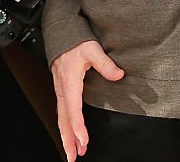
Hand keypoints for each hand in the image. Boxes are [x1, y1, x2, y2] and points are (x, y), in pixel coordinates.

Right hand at [51, 40, 124, 160]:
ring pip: (61, 117)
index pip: (73, 109)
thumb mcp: (92, 48)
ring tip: (73, 151)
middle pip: (63, 119)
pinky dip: (65, 125)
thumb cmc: (74, 39)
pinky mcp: (61, 88)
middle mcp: (62, 88)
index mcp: (69, 81)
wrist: (61, 31)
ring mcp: (60, 89)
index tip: (84, 139)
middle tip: (73, 156)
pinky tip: (71, 133)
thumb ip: (105, 63)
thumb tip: (119, 74)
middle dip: (68, 139)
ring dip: (67, 135)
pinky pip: (62, 111)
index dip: (78, 126)